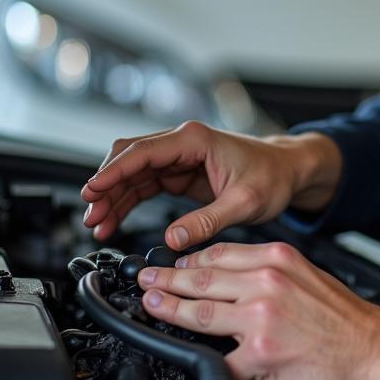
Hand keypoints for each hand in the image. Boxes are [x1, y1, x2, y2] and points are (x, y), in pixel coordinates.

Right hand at [80, 123, 341, 248]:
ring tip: (97, 226)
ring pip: (131, 174)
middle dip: (106, 186)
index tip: (92, 191)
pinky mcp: (178, 175)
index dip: (114, 171)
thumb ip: (209, 220)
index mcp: (195, 140)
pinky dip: (126, 203)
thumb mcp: (245, 202)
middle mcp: (182, 144)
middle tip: (91, 216)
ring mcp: (178, 159)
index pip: (143, 152)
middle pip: (129, 158)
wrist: (288, 171)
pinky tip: (113, 222)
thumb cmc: (273, 177)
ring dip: (112, 198)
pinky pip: (143, 186)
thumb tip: (174, 239)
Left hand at [137, 240, 379, 379]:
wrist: (379, 350)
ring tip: (151, 307)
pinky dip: (208, 364)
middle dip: (166, 281)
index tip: (172, 265)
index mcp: (278, 258)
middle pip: (202, 278)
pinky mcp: (261, 353)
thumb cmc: (348, 321)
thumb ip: (269, 276)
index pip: (220, 253)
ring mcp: (261, 316)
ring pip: (200, 313)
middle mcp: (267, 280)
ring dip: (169, 312)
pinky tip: (192, 364)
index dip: (189, 261)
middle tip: (144, 281)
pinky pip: (222, 360)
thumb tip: (233, 285)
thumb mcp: (308, 277)